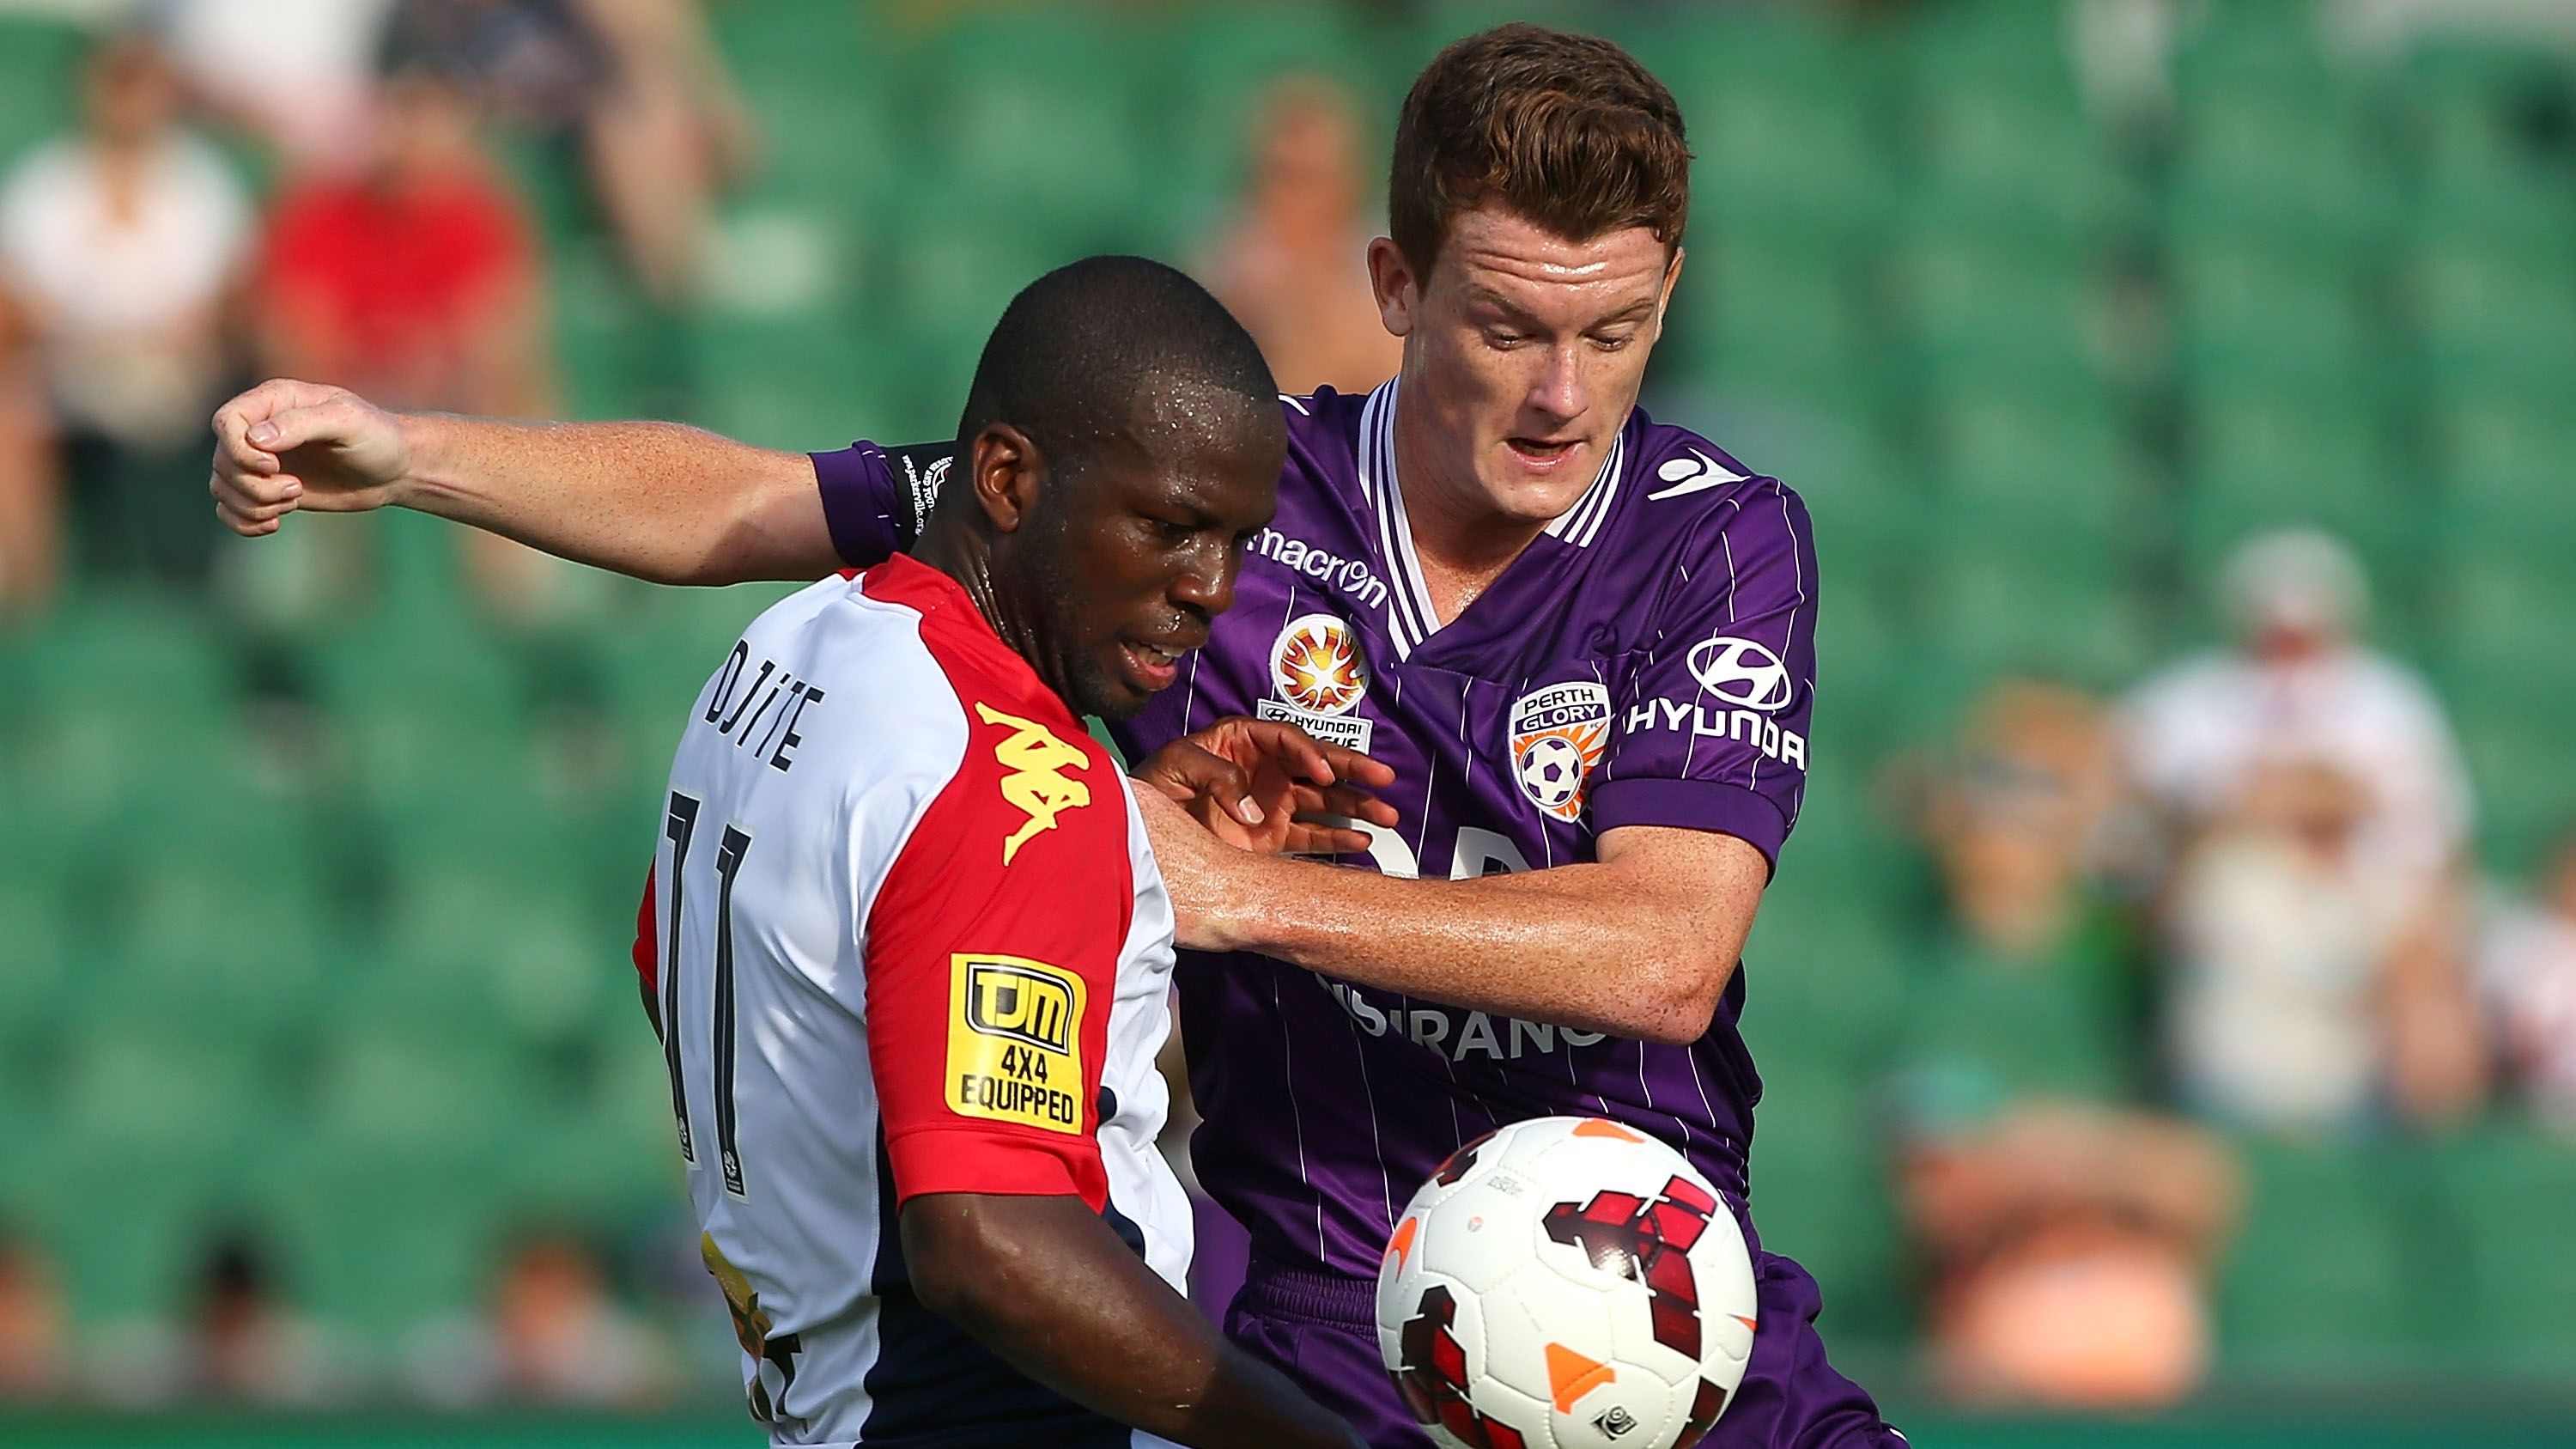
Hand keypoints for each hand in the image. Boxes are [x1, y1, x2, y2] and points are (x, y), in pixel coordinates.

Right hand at [209, 379, 414, 535]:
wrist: (395, 469)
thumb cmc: (376, 437)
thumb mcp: (347, 422)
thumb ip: (302, 424)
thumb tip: (256, 440)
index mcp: (273, 401)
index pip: (226, 422)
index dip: (239, 450)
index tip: (275, 466)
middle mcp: (259, 429)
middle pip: (223, 461)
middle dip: (255, 485)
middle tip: (297, 489)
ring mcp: (260, 461)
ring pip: (222, 487)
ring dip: (253, 504)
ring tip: (295, 500)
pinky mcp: (267, 489)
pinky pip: (229, 508)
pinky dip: (243, 521)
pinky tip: (274, 524)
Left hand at [1132, 717, 1397, 855]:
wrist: (1140, 830)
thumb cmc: (1155, 785)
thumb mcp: (1176, 766)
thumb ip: (1214, 775)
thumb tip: (1255, 809)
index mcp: (1244, 740)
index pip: (1287, 739)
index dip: (1309, 753)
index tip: (1325, 772)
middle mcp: (1266, 769)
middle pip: (1317, 765)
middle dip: (1353, 771)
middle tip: (1386, 777)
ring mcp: (1272, 804)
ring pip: (1324, 802)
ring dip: (1356, 807)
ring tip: (1389, 816)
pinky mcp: (1271, 838)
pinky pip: (1310, 837)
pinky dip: (1336, 840)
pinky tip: (1362, 843)